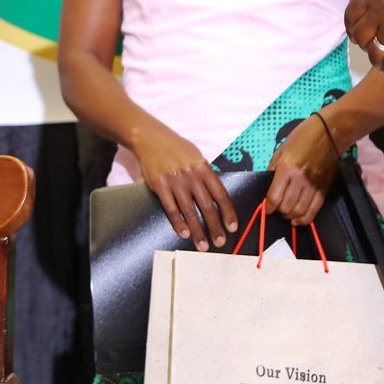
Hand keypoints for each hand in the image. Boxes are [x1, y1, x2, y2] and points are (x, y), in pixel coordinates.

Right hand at [131, 129, 236, 250]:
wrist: (150, 138)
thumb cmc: (176, 148)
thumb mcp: (196, 156)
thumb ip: (206, 175)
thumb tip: (217, 196)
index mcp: (204, 168)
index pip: (221, 195)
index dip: (228, 213)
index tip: (232, 227)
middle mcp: (191, 175)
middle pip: (207, 206)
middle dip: (215, 227)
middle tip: (220, 242)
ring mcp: (175, 181)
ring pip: (189, 211)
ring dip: (197, 231)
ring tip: (202, 245)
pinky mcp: (159, 185)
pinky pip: (171, 208)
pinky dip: (178, 223)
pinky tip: (184, 233)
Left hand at [265, 115, 338, 224]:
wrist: (330, 133)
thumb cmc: (302, 137)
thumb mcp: (281, 150)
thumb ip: (273, 169)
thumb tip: (268, 187)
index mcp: (286, 168)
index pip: (275, 197)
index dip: (269, 207)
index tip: (267, 210)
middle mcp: (300, 179)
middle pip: (287, 207)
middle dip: (279, 212)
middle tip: (277, 210)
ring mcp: (314, 185)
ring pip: (299, 211)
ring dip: (290, 216)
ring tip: (286, 214)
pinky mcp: (325, 188)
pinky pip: (314, 210)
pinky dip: (305, 219)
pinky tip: (298, 220)